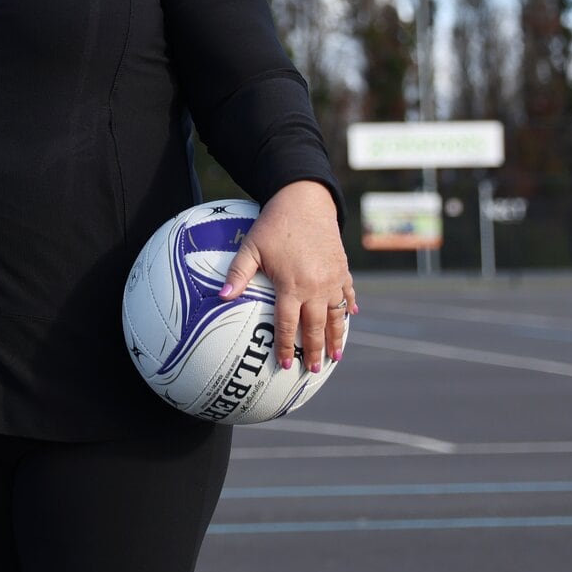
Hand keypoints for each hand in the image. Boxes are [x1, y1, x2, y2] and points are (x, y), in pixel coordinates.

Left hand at [219, 180, 354, 373]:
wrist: (305, 200)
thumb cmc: (274, 224)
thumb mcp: (251, 247)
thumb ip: (237, 274)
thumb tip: (221, 296)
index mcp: (291, 285)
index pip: (287, 324)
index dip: (285, 345)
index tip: (285, 364)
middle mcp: (315, 286)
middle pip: (315, 327)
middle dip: (313, 351)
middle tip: (312, 370)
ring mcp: (332, 279)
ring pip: (337, 316)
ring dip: (336, 337)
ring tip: (335, 356)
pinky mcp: (342, 269)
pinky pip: (347, 293)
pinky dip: (349, 307)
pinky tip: (351, 317)